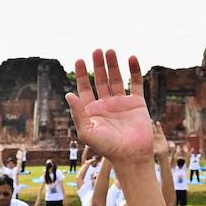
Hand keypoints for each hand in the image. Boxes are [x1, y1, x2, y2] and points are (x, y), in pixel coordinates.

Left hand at [65, 49, 152, 164]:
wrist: (131, 155)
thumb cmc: (107, 147)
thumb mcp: (87, 132)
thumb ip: (78, 113)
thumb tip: (68, 94)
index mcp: (92, 111)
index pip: (85, 88)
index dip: (81, 74)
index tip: (79, 60)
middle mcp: (106, 105)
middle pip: (100, 80)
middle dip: (98, 65)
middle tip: (96, 50)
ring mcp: (122, 103)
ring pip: (116, 79)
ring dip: (113, 65)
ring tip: (110, 51)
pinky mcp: (137, 103)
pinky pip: (136, 83)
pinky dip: (134, 71)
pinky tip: (131, 58)